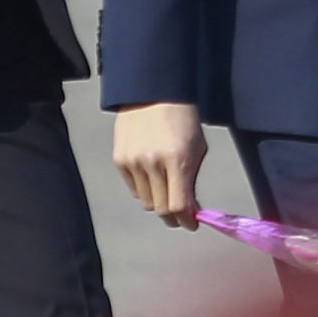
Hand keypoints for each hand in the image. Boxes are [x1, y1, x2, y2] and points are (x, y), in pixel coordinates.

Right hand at [112, 102, 207, 228]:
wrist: (153, 93)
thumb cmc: (182, 118)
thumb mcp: (198, 147)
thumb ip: (192, 179)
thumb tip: (190, 208)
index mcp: (178, 159)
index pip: (179, 205)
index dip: (186, 221)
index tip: (191, 224)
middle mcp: (154, 163)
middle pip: (161, 209)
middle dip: (174, 217)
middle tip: (181, 216)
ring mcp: (134, 162)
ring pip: (146, 202)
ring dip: (159, 202)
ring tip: (167, 191)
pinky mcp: (120, 160)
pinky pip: (133, 189)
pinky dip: (144, 190)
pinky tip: (152, 178)